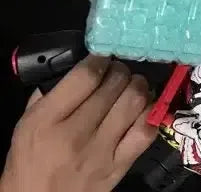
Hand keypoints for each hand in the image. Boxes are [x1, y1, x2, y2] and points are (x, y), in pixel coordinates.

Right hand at [0, 56, 156, 191]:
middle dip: (121, 70)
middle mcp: (76, 133)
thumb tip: (79, 68)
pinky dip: (150, 113)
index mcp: (47, 120)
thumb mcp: (26, 125)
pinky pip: (147, 130)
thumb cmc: (29, 163)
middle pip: (115, 84)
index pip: (86, 76)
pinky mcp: (120, 166)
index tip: (103, 57)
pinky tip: (143, 109)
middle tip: (118, 72)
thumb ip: (49, 94)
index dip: (100, 59)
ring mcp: (102, 151)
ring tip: (132, 86)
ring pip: (136, 101)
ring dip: (139, 86)